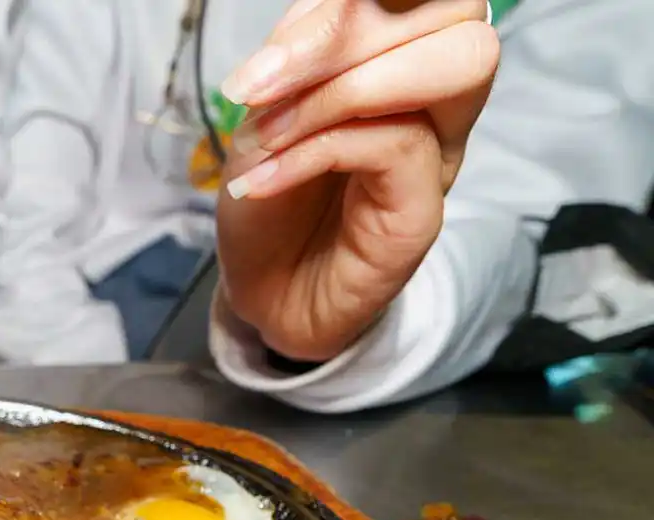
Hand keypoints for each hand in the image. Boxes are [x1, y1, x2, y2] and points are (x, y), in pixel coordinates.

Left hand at [215, 0, 499, 362]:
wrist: (263, 296)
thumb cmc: (267, 202)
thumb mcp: (262, 116)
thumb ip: (292, 63)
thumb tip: (305, 34)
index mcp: (394, 56)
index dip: (346, 2)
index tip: (265, 60)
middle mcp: (434, 94)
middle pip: (454, 8)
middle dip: (345, 30)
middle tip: (259, 88)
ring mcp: (442, 147)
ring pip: (456, 60)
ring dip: (343, 86)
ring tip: (268, 133)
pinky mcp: (427, 205)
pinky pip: (395, 142)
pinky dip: (317, 149)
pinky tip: (265, 178)